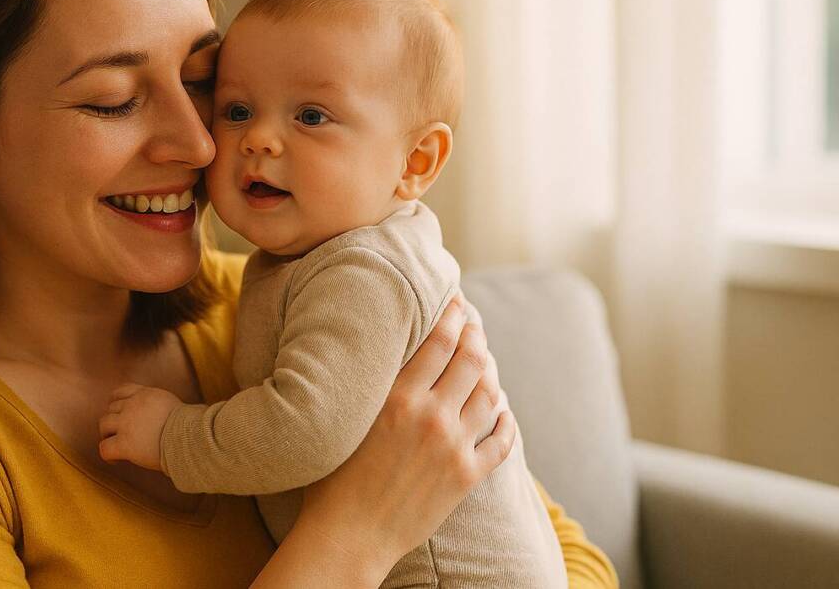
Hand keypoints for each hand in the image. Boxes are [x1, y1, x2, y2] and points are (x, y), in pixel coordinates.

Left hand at [97, 383, 183, 470]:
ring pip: (103, 425)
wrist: (190, 438)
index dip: (116, 402)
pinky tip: (116, 461)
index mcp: (146, 394)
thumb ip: (161, 406)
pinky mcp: (125, 443)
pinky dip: (107, 455)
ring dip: (107, 435)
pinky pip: (104, 448)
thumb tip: (168, 416)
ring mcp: (126, 423)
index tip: (118, 412)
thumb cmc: (189, 427)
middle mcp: (133, 405)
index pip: (122, 391)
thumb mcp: (173, 405)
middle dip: (112, 420)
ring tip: (115, 445)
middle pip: (111, 408)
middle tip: (118, 433)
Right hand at [296, 293, 516, 572]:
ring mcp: (454, 447)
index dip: (452, 315)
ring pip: (490, 394)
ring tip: (485, 363)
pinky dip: (506, 420)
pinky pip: (501, 440)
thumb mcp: (345, 419)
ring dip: (491, 373)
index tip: (455, 302)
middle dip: (476, 336)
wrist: (349, 536)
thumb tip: (386, 352)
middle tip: (473, 326)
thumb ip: (371, 387)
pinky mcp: (466, 476)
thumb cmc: (332, 478)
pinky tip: (502, 412)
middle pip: (471, 360)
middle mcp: (431, 416)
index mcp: (398, 397)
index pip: (439, 341)